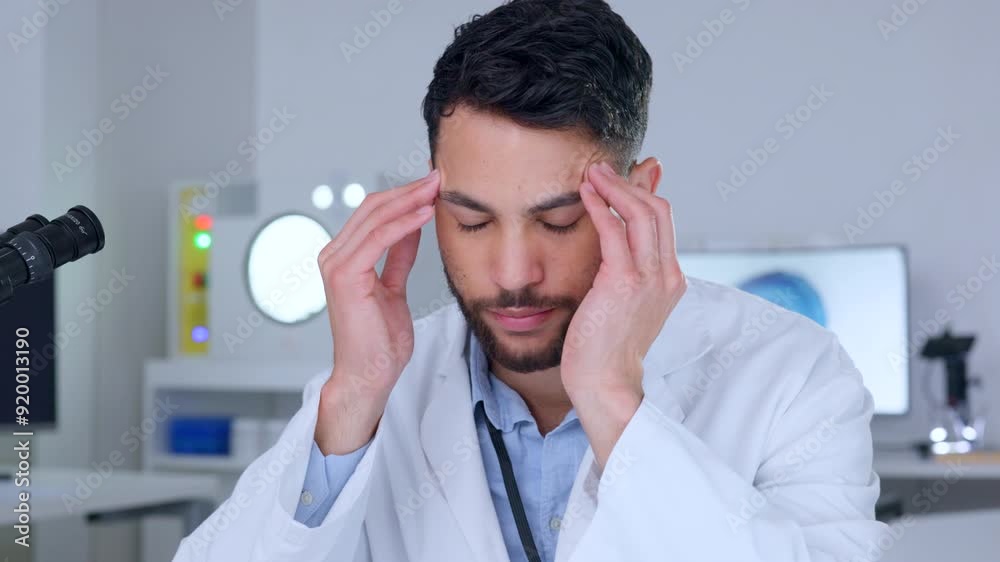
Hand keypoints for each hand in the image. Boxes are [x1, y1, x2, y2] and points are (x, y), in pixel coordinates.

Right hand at [314, 169, 439, 454]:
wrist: (369, 375)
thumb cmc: (379, 341)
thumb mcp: (393, 288)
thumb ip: (397, 257)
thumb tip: (411, 227)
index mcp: (343, 257)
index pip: (373, 212)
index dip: (404, 195)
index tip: (434, 185)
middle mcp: (334, 256)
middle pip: (372, 207)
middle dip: (409, 190)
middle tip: (439, 177)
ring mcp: (336, 264)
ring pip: (375, 216)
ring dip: (409, 199)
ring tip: (437, 188)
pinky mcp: (345, 276)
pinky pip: (378, 238)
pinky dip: (404, 222)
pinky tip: (426, 212)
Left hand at [561, 161, 685, 466]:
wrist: (605, 383)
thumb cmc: (605, 348)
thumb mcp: (620, 302)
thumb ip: (622, 269)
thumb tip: (615, 241)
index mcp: (670, 280)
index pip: (663, 222)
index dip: (643, 193)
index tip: (620, 177)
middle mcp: (666, 276)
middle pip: (657, 210)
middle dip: (630, 182)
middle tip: (602, 168)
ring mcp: (649, 278)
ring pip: (641, 212)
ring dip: (615, 186)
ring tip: (591, 172)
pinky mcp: (624, 282)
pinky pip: (614, 229)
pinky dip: (600, 204)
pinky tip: (584, 192)